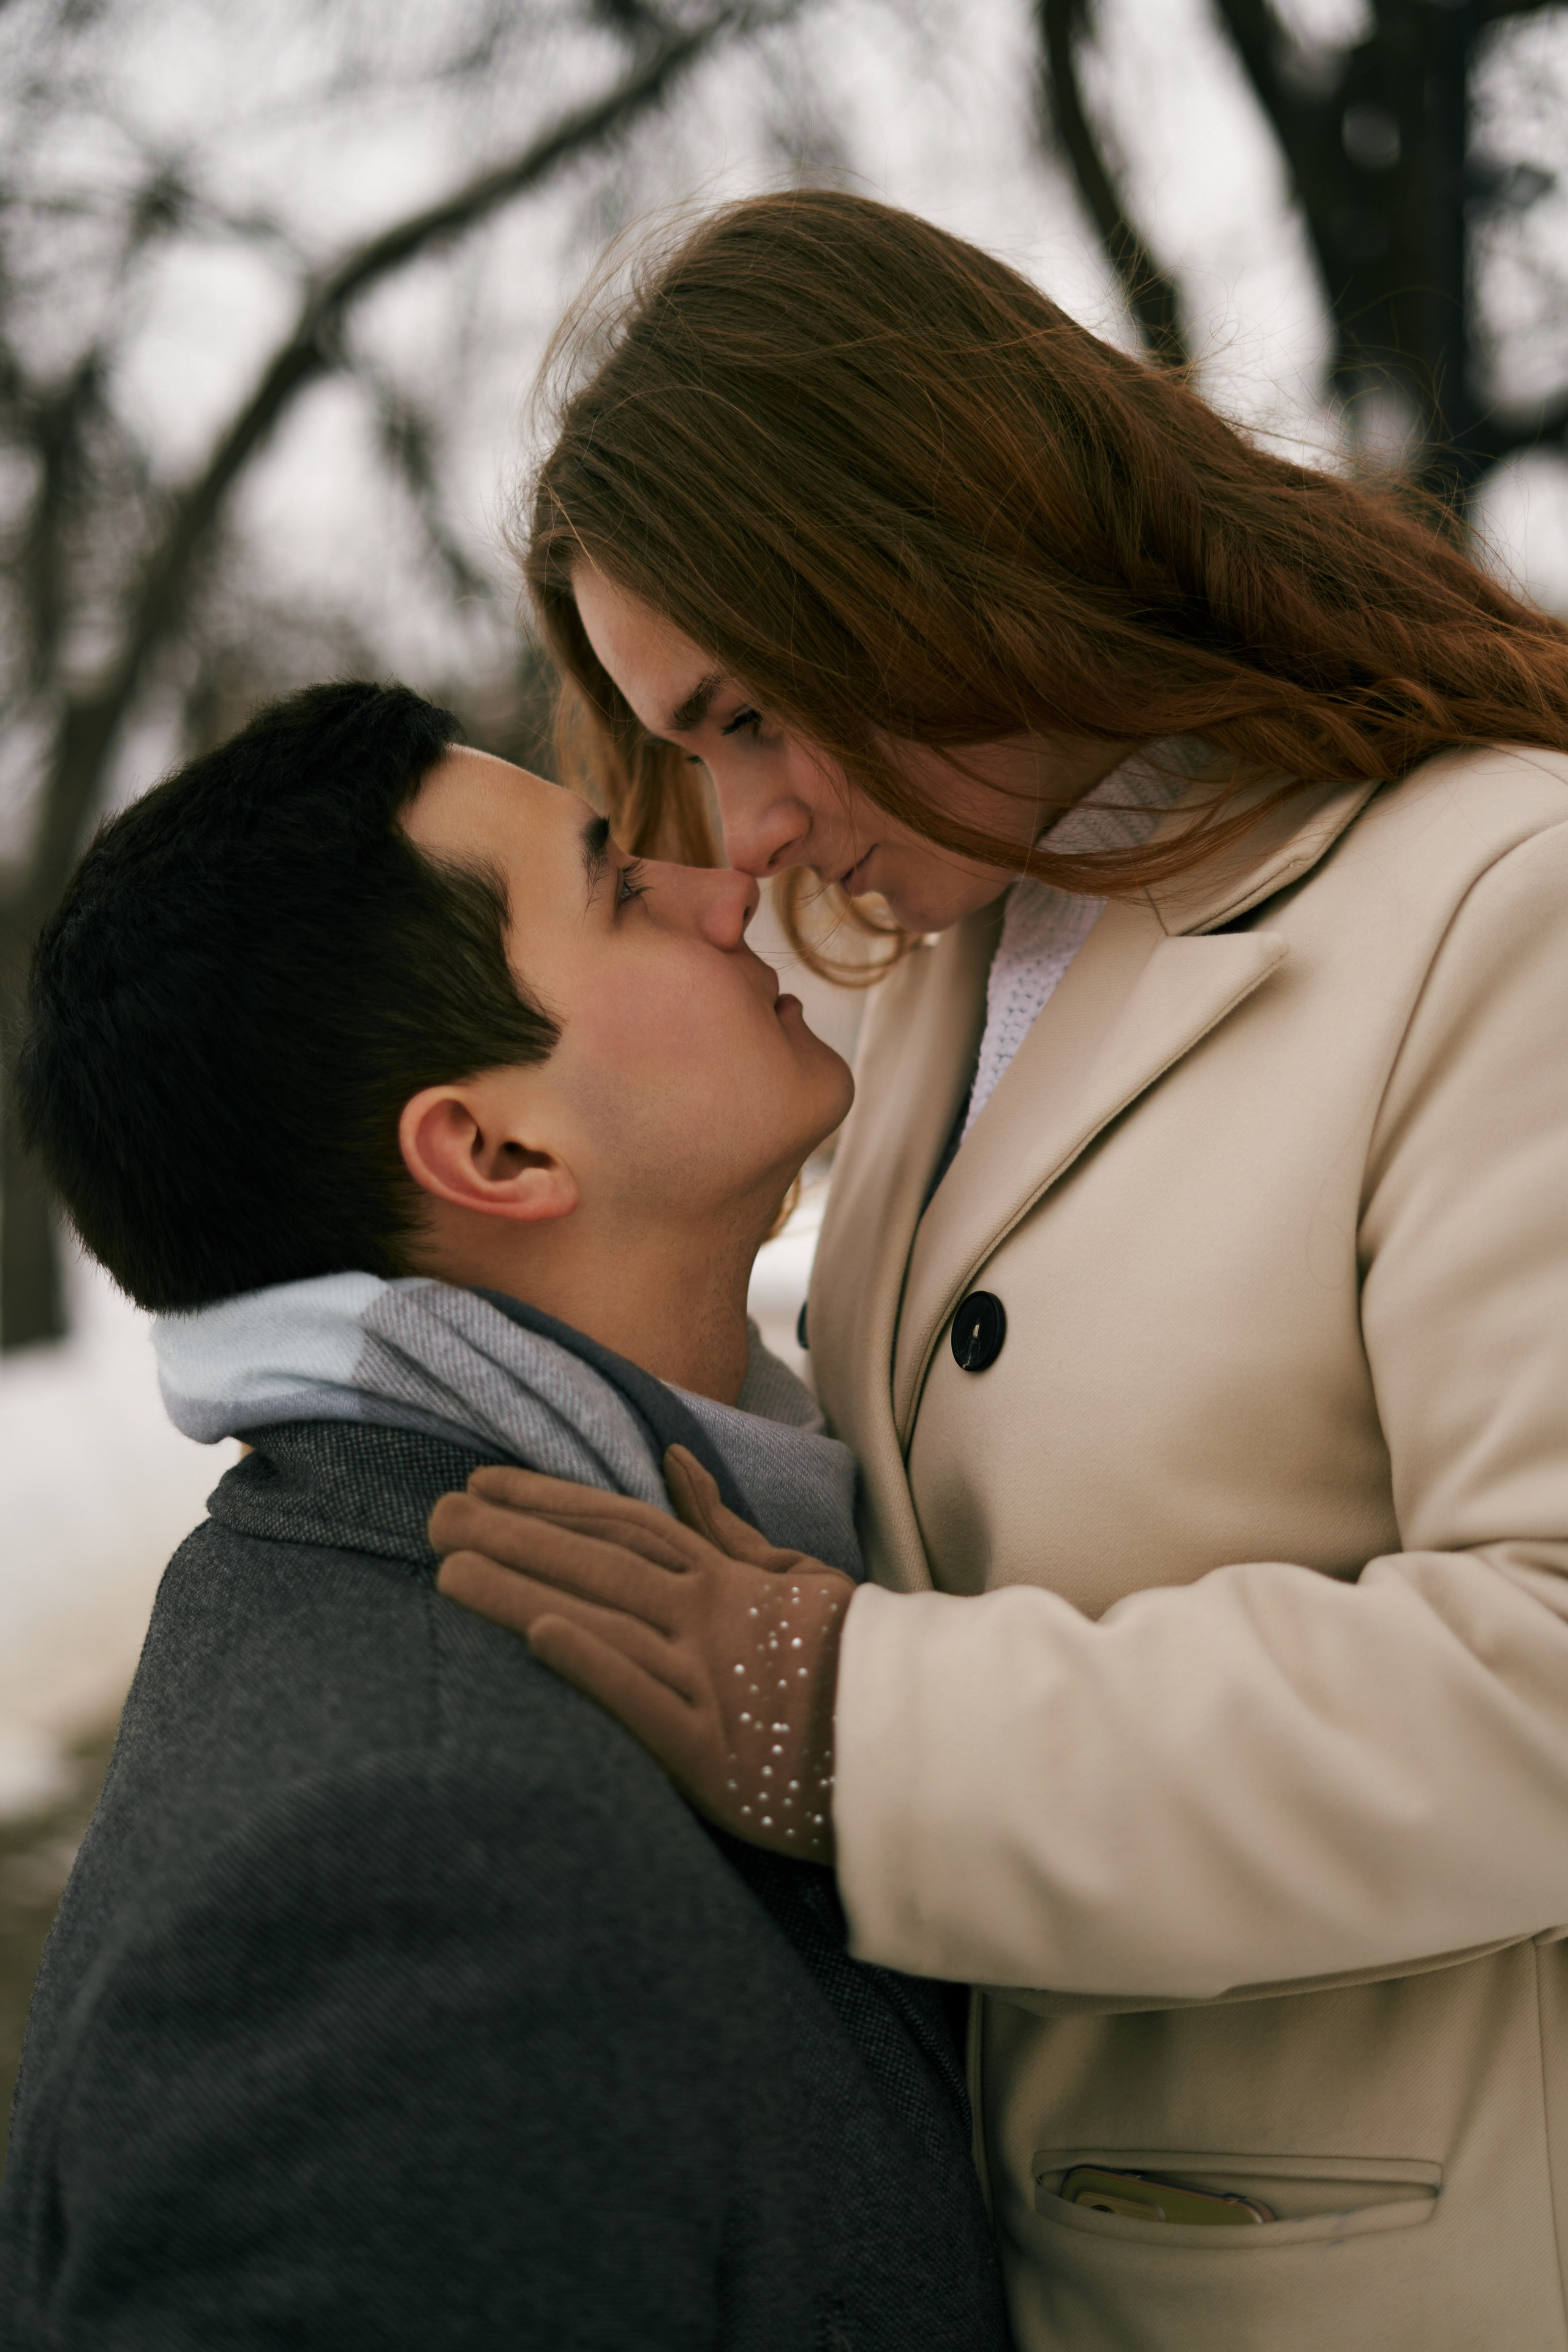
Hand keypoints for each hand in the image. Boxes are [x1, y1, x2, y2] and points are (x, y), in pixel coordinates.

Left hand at [430, 1446, 854, 1863]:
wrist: (910, 1746)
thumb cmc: (850, 1661)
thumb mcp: (796, 1577)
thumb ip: (727, 1529)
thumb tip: (677, 1464)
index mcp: (724, 1580)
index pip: (622, 1525)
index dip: (548, 1499)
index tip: (482, 1480)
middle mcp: (707, 1618)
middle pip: (594, 1564)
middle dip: (510, 1535)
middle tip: (435, 1516)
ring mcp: (708, 1680)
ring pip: (603, 1621)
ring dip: (523, 1591)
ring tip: (448, 1571)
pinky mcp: (711, 1753)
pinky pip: (645, 1702)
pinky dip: (594, 1667)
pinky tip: (538, 1638)